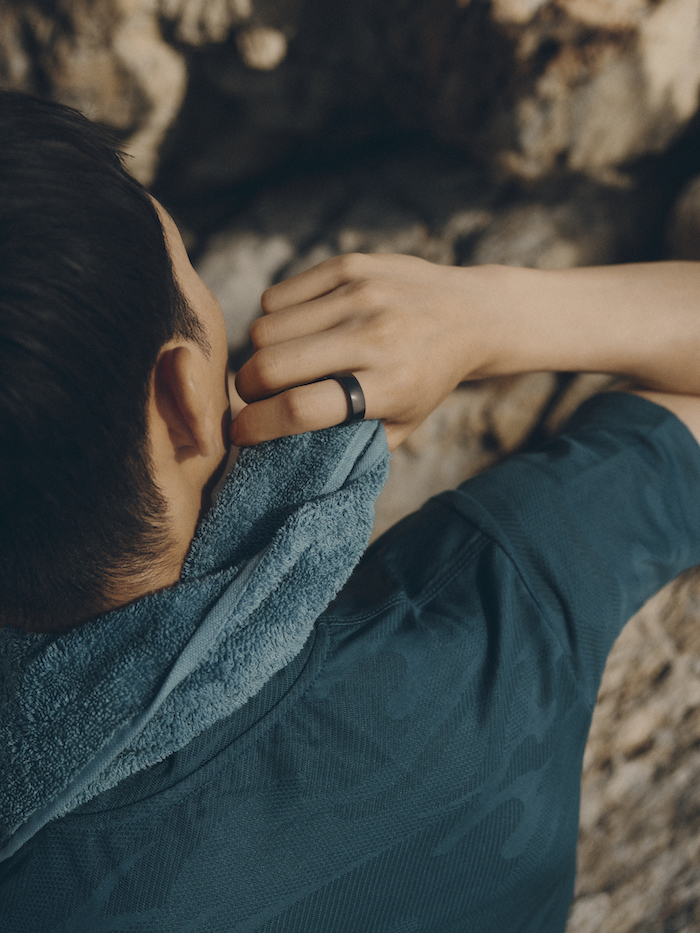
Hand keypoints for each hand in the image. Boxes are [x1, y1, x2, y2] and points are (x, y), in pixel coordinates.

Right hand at [231, 253, 498, 449]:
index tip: (240, 433)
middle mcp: (374, 336)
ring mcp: (360, 295)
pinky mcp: (349, 266)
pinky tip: (299, 331)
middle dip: (249, 389)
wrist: (469, 314)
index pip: (301, 408)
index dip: (257, 425)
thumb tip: (281, 456)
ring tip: (282, 363)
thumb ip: (348, 444)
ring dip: (260, 354)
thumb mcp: (400, 425)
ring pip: (264, 329)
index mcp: (389, 386)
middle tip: (258, 396)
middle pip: (272, 365)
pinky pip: (276, 297)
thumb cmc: (425, 382)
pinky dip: (274, 320)